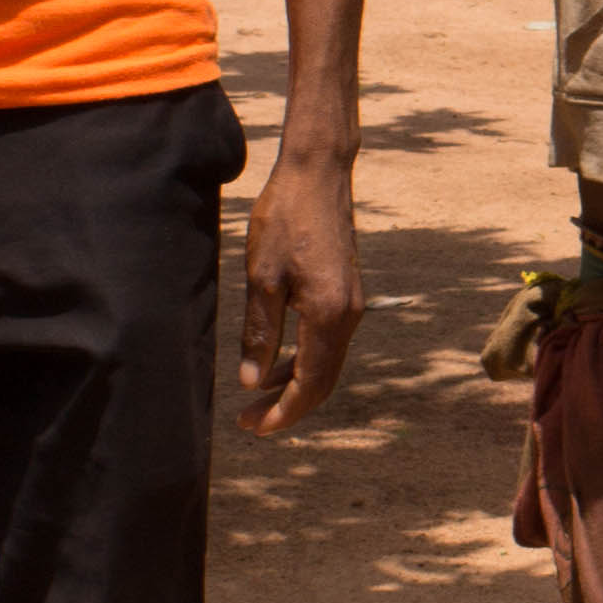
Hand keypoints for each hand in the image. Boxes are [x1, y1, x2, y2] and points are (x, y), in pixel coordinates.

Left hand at [237, 134, 360, 436]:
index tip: (254, 427)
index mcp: (329, 315)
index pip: (310, 383)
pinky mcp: (347, 293)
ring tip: (257, 397)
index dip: (283, 412)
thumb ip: (260, 333)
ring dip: (295, 384)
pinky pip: (328, 342)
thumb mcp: (262, 276)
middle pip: (323, 381)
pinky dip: (304, 360)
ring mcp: (352, 305)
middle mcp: (349, 315)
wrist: (318, 175)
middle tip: (250, 422)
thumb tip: (251, 382)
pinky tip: (276, 362)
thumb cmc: (286, 218)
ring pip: (326, 363)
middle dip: (288, 406)